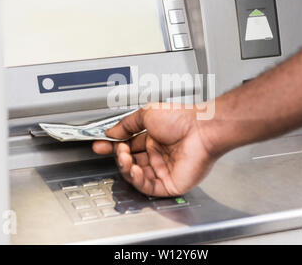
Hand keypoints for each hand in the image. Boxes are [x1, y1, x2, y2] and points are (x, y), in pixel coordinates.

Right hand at [92, 104, 215, 196]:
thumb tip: (111, 133)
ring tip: (124, 157)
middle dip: (118, 157)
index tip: (100, 145)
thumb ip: (127, 125)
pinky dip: (137, 180)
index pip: (129, 146)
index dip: (113, 147)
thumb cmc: (182, 118)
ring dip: (126, 167)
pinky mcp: (171, 184)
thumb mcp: (147, 114)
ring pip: (137, 176)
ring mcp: (165, 170)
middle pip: (131, 162)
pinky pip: (148, 187)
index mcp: (154, 139)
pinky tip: (134, 169)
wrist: (202, 127)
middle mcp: (159, 155)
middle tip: (113, 149)